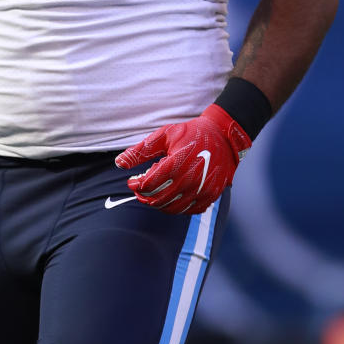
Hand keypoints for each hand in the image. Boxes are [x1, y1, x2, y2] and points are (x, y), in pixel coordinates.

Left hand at [115, 104, 251, 214]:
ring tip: (154, 194)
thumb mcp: (164, 135)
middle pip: (158, 200)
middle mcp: (189, 180)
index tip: (132, 180)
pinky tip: (172, 197)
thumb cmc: (192, 133)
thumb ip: (140, 150)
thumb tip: (119, 163)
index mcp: (176, 164)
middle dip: (144, 196)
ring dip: (159, 204)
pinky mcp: (211, 195)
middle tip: (141, 189)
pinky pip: (189, 210)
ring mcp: (202, 190)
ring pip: (172, 208)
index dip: (136, 185)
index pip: (147, 186)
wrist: (224, 135)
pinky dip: (177, 207)